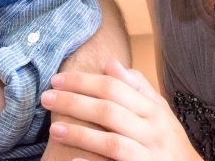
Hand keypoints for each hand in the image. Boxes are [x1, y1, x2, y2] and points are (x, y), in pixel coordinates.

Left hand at [40, 60, 199, 160]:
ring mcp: (148, 156)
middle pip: (108, 111)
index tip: (57, 79)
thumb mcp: (160, 111)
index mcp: (154, 111)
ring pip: (112, 143)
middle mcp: (153, 132)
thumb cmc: (169, 141)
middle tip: (46, 98)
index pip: (114, 88)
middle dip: (73, 103)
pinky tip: (72, 160)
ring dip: (80, 135)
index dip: (83, 82)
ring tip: (53, 129)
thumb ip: (137, 88)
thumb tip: (110, 63)